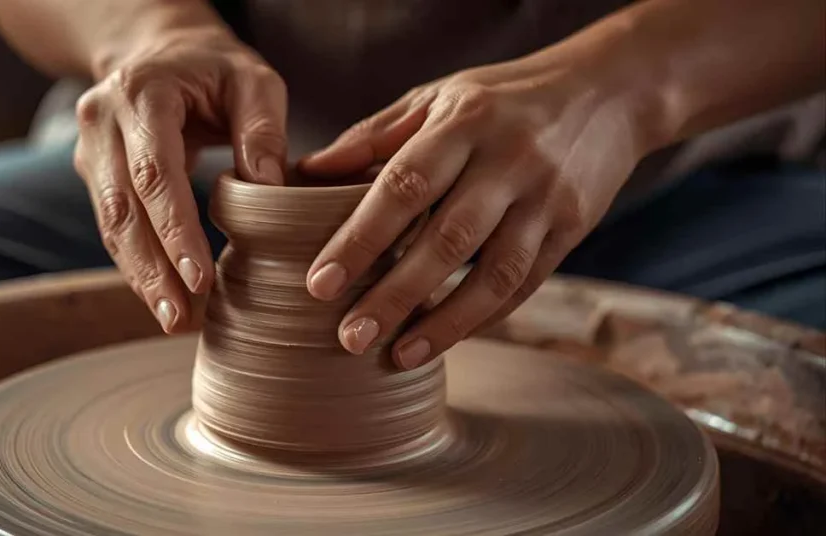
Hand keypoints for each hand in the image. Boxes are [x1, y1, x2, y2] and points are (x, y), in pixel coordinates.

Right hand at [73, 22, 286, 333]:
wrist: (159, 52)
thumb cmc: (214, 69)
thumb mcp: (252, 80)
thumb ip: (262, 129)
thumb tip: (269, 191)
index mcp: (141, 94)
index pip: (154, 171)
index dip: (174, 229)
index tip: (200, 278)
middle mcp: (103, 122)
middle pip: (122, 207)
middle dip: (152, 269)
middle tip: (181, 318)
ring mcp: (90, 151)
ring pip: (111, 225)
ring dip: (141, 278)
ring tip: (174, 320)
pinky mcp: (94, 175)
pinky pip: (114, 227)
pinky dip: (138, 266)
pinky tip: (163, 298)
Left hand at [300, 57, 652, 368]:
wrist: (609, 93)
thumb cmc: (501, 99)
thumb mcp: (436, 98)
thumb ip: (373, 138)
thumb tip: (304, 174)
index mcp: (463, 123)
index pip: (403, 187)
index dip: (360, 239)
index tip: (320, 284)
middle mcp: (509, 161)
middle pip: (448, 239)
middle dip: (396, 295)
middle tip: (350, 338)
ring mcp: (546, 199)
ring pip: (495, 273)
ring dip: (446, 322)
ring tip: (399, 356)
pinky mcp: (572, 228)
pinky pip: (525, 283)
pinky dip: (485, 316)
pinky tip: (446, 337)